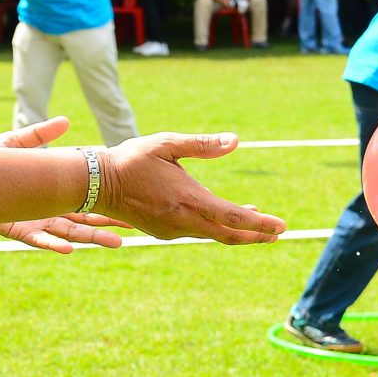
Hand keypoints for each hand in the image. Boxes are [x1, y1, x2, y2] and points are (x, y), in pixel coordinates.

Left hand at [0, 116, 124, 252]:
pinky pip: (39, 241)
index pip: (86, 199)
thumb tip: (66, 121)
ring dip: (92, 238)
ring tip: (116, 242)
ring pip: (69, 234)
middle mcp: (47, 211)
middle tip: (135, 230)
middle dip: (109, 225)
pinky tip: (72, 249)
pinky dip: (54, 245)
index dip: (107, 202)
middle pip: (85, 221)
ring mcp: (35, 222)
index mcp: (51, 193)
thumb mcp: (17, 144)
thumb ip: (40, 133)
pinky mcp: (18, 231)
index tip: (130, 204)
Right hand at [94, 133, 283, 243]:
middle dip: (255, 235)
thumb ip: (202, 144)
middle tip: (277, 234)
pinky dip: (214, 229)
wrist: (96, 184)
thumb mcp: (167, 144)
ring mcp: (172, 229)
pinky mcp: (163, 232)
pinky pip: (196, 232)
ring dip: (236, 231)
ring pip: (212, 235)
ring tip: (256, 225)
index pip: (233, 217)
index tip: (281, 227)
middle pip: (228, 234)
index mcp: (188, 199)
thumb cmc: (132, 158)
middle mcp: (183, 220)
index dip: (260, 224)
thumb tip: (235, 141)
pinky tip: (221, 221)